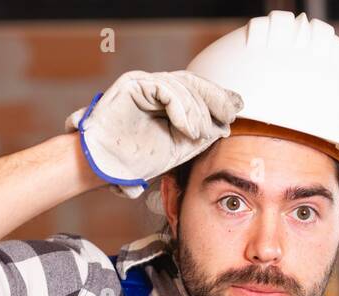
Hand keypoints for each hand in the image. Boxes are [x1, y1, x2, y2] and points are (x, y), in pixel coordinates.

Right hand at [65, 70, 242, 198]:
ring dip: (197, 111)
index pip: (196, 92)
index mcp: (165, 103)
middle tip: (231, 114)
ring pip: (182, 86)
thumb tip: (224, 125)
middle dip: (215, 99)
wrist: (103, 168)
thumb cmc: (133, 161)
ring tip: (200, 135)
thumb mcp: (177, 149)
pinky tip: (188, 130)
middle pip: (192, 84)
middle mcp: (155, 90)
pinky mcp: (133, 84)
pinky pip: (166, 90)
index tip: (235, 111)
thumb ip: (198, 136)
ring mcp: (143, 85)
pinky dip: (182, 109)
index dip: (217, 99)